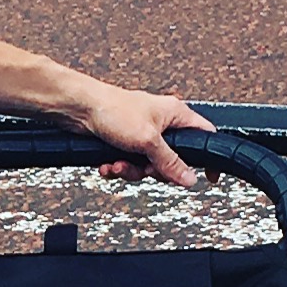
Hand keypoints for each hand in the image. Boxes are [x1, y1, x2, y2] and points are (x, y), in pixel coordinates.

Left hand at [60, 77, 210, 187]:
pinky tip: (108, 164)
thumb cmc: (112, 109)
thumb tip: (189, 178)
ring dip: (132, 170)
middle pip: (173, 160)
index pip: (204, 136)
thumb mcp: (148, 140)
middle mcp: (161, 124)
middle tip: (147, 167)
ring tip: (119, 163)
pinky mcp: (124, 143)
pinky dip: (118, 167)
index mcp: (175, 114)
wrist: (78, 108)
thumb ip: (170, 162)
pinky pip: (130, 164)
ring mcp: (143, 134)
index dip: (208, 157)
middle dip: (155, 170)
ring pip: (148, 166)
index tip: (209, 176)